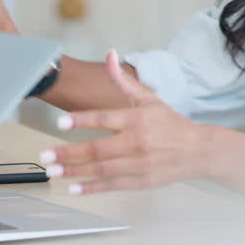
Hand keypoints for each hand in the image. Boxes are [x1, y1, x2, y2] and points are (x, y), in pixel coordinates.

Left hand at [40, 51, 212, 194]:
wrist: (198, 150)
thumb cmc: (170, 123)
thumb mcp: (149, 98)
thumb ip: (123, 80)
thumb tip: (109, 55)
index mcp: (137, 119)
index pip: (104, 118)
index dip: (81, 121)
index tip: (60, 124)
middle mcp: (137, 142)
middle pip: (98, 149)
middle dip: (69, 153)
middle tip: (46, 156)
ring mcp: (138, 164)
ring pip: (102, 169)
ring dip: (74, 172)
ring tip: (52, 172)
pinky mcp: (141, 181)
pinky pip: (112, 185)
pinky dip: (92, 188)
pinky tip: (73, 188)